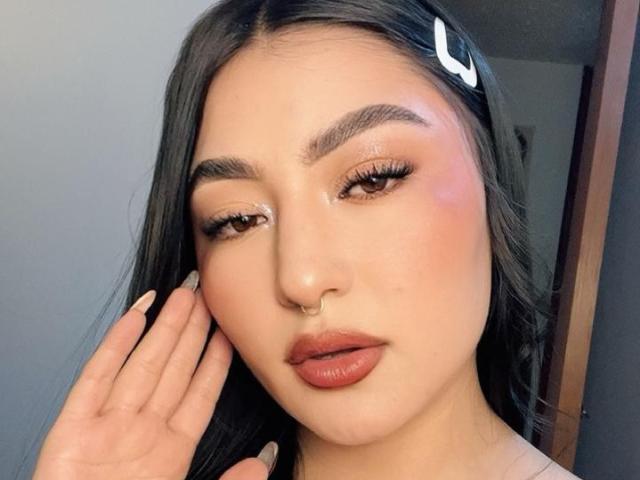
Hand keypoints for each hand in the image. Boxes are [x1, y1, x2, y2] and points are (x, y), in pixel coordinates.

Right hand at [32, 271, 277, 479]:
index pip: (201, 392)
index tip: (228, 330)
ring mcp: (107, 426)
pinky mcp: (71, 431)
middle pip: (174, 369)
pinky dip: (115, 345)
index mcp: (172, 450)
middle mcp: (142, 430)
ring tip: (183, 294)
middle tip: (206, 293)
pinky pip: (96, 378)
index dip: (215, 359)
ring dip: (164, 327)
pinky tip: (135, 315)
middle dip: (192, 330)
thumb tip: (266, 456)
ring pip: (144, 364)